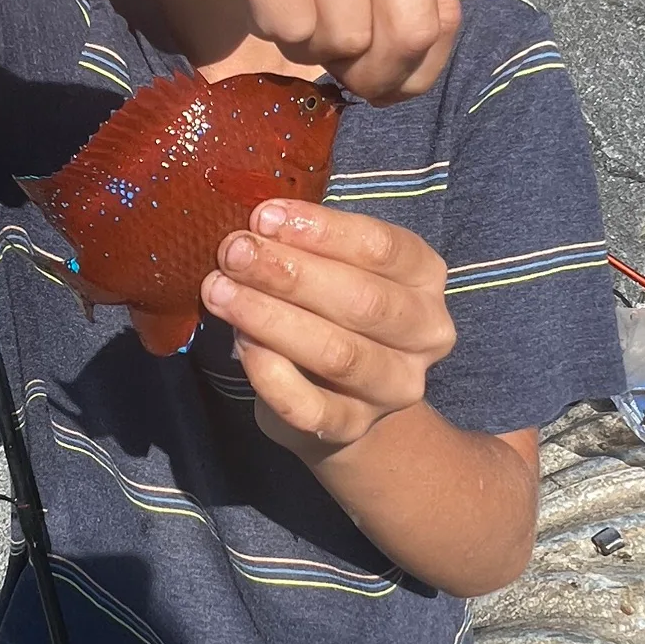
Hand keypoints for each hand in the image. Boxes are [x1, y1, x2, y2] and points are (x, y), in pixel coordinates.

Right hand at [93, 0, 459, 103]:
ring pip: (343, 36)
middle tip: (322, 62)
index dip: (410, 73)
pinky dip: (264, 27)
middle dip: (366, 74)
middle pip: (405, 33)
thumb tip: (409, 81)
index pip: (442, 16)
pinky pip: (287, 23)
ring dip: (303, 44)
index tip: (369, 83)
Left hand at [199, 198, 457, 458]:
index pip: (382, 246)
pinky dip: (271, 376)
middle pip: (362, 300)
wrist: (340, 392)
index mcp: (424, 275)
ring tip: (220, 292)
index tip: (264, 216)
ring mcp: (394, 386)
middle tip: (233, 253)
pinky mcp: (355, 427)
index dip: (322, 230)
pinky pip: (310, 407)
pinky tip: (240, 345)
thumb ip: (304, 246)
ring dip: (271, 318)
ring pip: (337, 353)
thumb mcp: (332, 264)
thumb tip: (252, 229)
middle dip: (289, 273)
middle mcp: (424, 332)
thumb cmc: (331, 305)